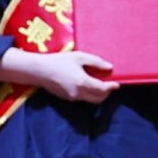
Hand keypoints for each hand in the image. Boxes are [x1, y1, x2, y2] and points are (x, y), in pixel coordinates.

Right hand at [5, 47, 121, 104]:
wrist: (40, 70)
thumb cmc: (60, 61)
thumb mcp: (79, 57)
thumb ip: (96, 62)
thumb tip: (110, 68)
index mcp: (82, 82)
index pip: (102, 89)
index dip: (111, 87)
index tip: (117, 84)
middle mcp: (78, 93)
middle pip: (99, 98)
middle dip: (107, 93)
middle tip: (110, 84)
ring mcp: (72, 98)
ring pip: (91, 100)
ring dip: (98, 94)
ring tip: (99, 83)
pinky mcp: (67, 99)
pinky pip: (82, 98)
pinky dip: (88, 94)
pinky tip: (87, 84)